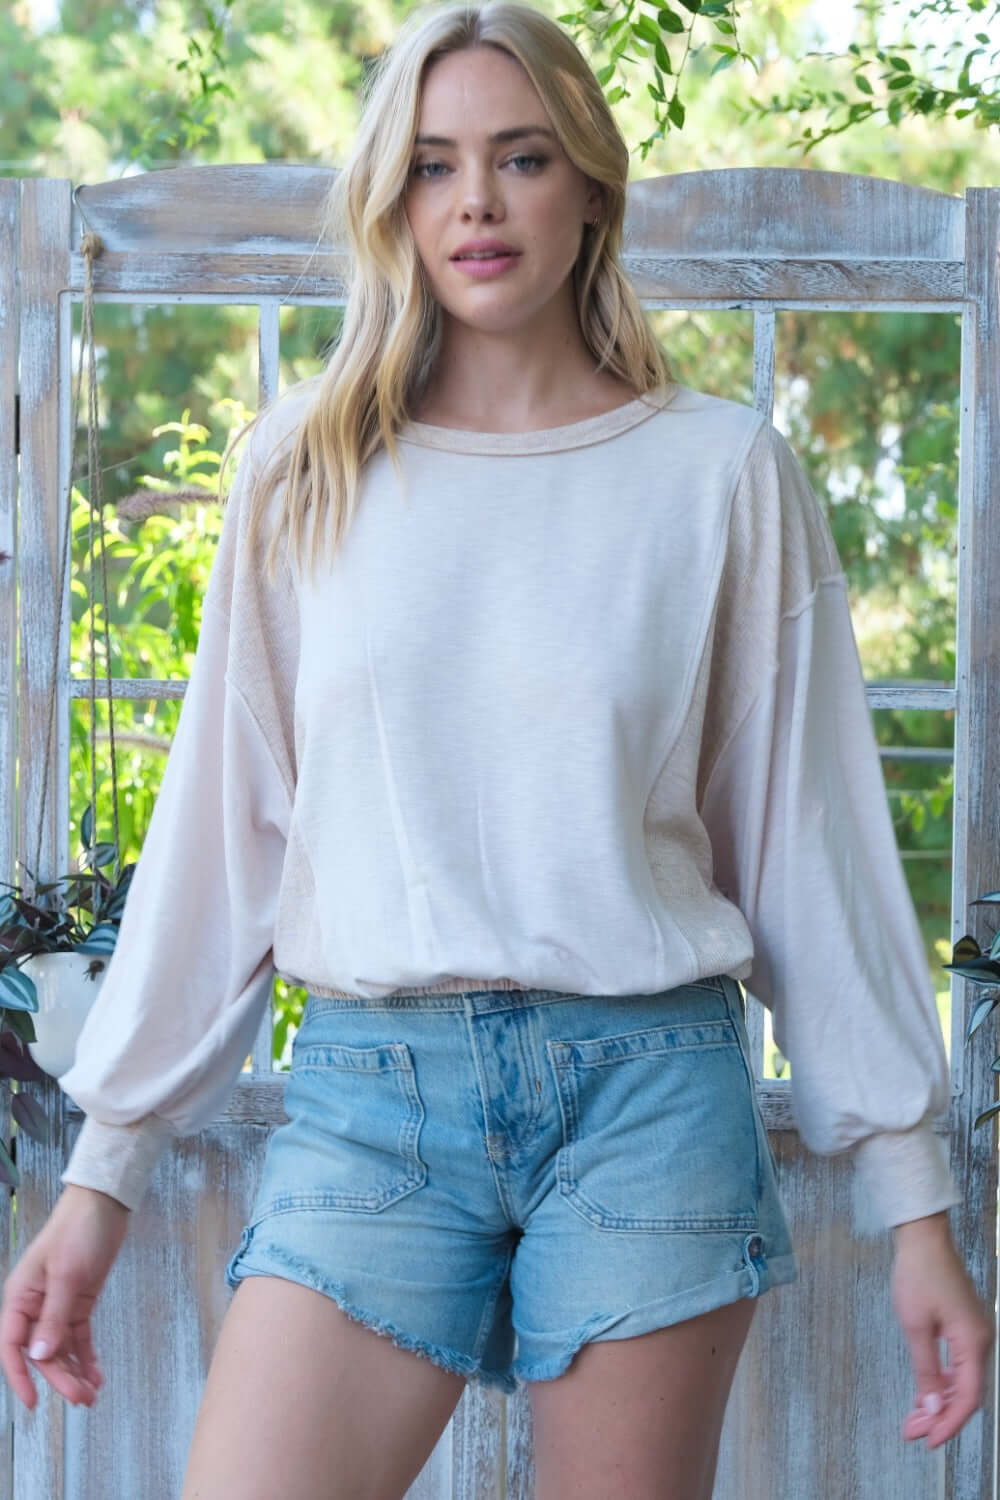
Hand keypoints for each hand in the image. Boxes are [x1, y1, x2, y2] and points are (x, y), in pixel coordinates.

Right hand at [0, 1184, 130, 1409]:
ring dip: (74, 1372)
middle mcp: (34, 1306)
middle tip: (81, 1398)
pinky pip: (78, 1337)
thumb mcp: (66, 1275)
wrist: (104, 1205)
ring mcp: (56, 1306)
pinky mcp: (78, 1303)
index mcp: (20, 1297)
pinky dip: (86, 1356)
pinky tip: (97, 1374)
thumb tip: (40, 1356)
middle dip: (59, 1378)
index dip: (19, 1376)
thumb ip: (53, 1317)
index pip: (12, 1346)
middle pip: (41, 1353)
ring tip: (92, 1394)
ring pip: (60, 1349)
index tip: (32, 1402)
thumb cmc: (77, 1231)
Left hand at [891, 1212, 992, 1448]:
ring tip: (913, 1420)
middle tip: (912, 1433)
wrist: (923, 1237)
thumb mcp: (915, 1326)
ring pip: (961, 1381)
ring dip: (938, 1402)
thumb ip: (926, 1370)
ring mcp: (973, 1333)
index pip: (968, 1397)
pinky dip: (940, 1382)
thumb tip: (932, 1409)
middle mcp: (980, 1340)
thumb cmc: (918, 1274)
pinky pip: (957, 1365)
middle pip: (966, 1392)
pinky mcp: (964, 1327)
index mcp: (973, 1342)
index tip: (928, 1441)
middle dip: (940, 1416)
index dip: (949, 1423)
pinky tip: (924, 1396)